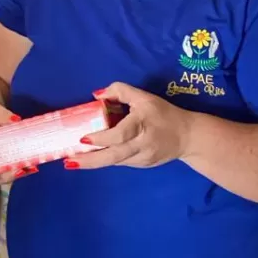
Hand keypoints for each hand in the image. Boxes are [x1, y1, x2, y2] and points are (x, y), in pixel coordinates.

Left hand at [66, 83, 191, 169]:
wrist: (188, 137)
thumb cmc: (163, 114)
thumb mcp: (144, 97)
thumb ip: (120, 91)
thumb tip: (96, 95)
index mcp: (142, 124)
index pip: (121, 134)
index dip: (102, 137)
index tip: (83, 139)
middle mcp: (142, 144)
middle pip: (114, 156)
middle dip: (90, 160)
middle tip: (69, 161)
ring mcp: (143, 158)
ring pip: (115, 162)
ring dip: (93, 163)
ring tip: (72, 162)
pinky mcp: (142, 165)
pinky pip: (120, 162)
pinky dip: (105, 160)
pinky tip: (90, 159)